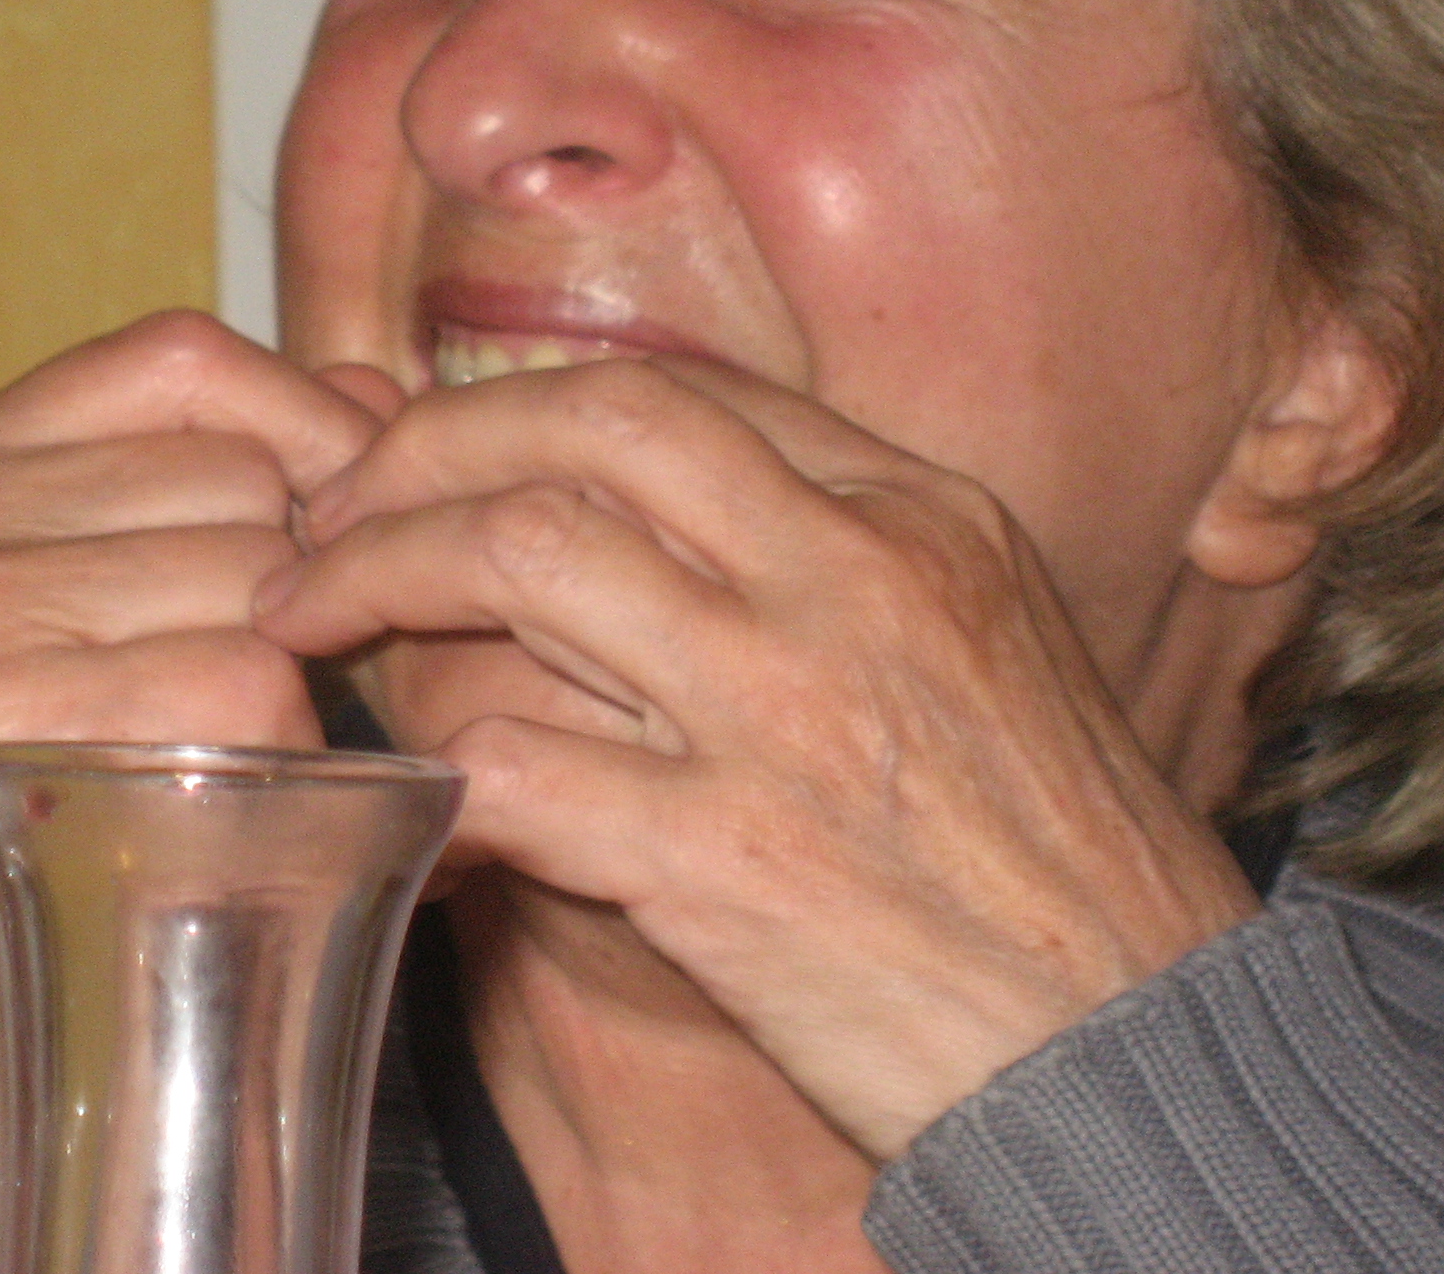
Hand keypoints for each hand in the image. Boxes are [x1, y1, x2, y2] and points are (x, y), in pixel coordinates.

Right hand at [0, 311, 385, 1204]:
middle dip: (301, 582)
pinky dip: (272, 759)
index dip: (304, 424)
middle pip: (237, 468)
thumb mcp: (68, 633)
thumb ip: (189, 501)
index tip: (357, 525)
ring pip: (255, 573)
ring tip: (216, 775)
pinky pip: (241, 676)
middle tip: (262, 707)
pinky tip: (212, 829)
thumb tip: (365, 392)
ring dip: (289, 682)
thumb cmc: (0, 844)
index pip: (180, 358)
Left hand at [251, 356, 1260, 1158]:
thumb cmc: (1054, 858)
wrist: (1142, 1050)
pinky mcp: (727, 859)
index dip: (506, 412)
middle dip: (418, 450)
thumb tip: (639, 508)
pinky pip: (513, 763)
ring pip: (518, 562)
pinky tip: (390, 793)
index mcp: (914, 514)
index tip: (420, 459)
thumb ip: (828, 557)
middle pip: (578, 426)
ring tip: (301, 623)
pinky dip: (423, 771)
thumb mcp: (982, 644)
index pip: (668, 393)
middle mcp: (849, 578)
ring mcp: (785, 710)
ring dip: (373, 580)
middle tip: (325, 512)